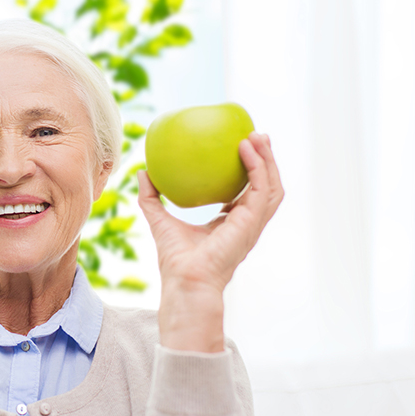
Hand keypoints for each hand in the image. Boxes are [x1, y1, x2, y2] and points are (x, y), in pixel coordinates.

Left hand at [137, 132, 283, 351]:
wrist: (185, 280)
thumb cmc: (175, 259)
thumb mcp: (160, 220)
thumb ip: (151, 197)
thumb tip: (142, 172)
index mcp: (230, 224)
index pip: (245, 194)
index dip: (247, 172)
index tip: (240, 149)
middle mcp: (246, 224)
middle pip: (266, 186)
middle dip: (266, 160)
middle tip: (256, 135)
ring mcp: (253, 224)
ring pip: (272, 186)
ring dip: (268, 159)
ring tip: (258, 136)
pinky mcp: (252, 222)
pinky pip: (262, 188)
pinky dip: (258, 166)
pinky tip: (246, 148)